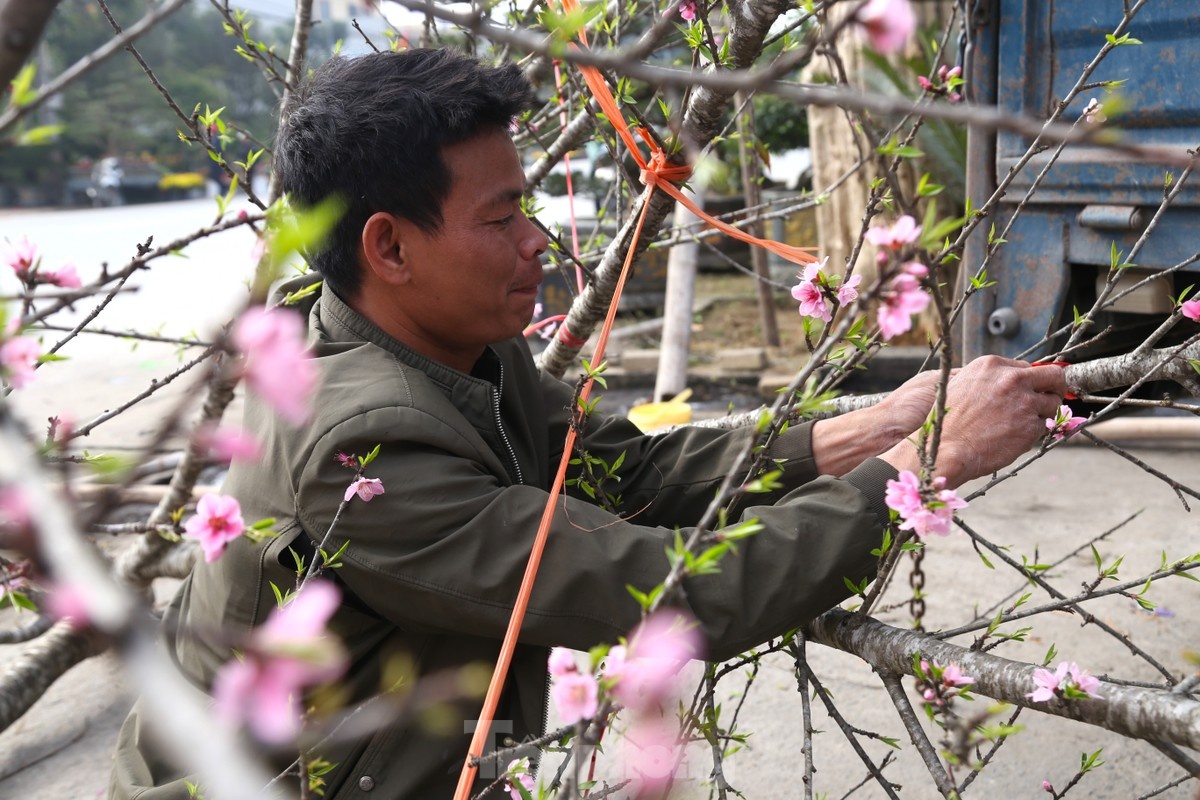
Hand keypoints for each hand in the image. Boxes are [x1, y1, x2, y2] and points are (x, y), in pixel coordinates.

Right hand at [881, 356, 1066, 486]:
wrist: (945, 447)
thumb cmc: (948, 420)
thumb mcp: (962, 385)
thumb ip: (989, 379)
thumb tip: (1012, 380)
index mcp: (992, 365)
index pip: (1028, 367)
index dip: (1031, 380)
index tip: (1032, 389)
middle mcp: (1012, 379)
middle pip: (1053, 376)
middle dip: (1055, 387)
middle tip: (1052, 397)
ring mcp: (1024, 403)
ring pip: (1052, 404)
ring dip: (1042, 413)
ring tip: (1020, 424)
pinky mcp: (1031, 426)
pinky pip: (1043, 427)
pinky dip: (1032, 433)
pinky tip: (1011, 437)